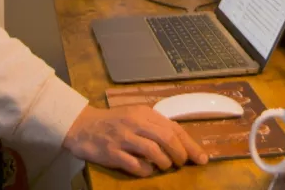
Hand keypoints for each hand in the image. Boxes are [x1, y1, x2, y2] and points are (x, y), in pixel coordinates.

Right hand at [62, 104, 207, 176]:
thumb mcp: (135, 116)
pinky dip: (147, 171)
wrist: (82, 126)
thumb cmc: (113, 122)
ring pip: (154, 151)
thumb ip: (155, 125)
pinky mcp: (112, 153)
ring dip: (165, 162)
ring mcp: (123, 138)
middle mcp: (135, 123)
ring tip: (165, 166)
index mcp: (144, 113)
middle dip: (181, 154)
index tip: (201, 158)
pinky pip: (136, 165)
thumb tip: (181, 142)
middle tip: (182, 163)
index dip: (190, 145)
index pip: (173, 128)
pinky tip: (148, 171)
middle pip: (167, 138)